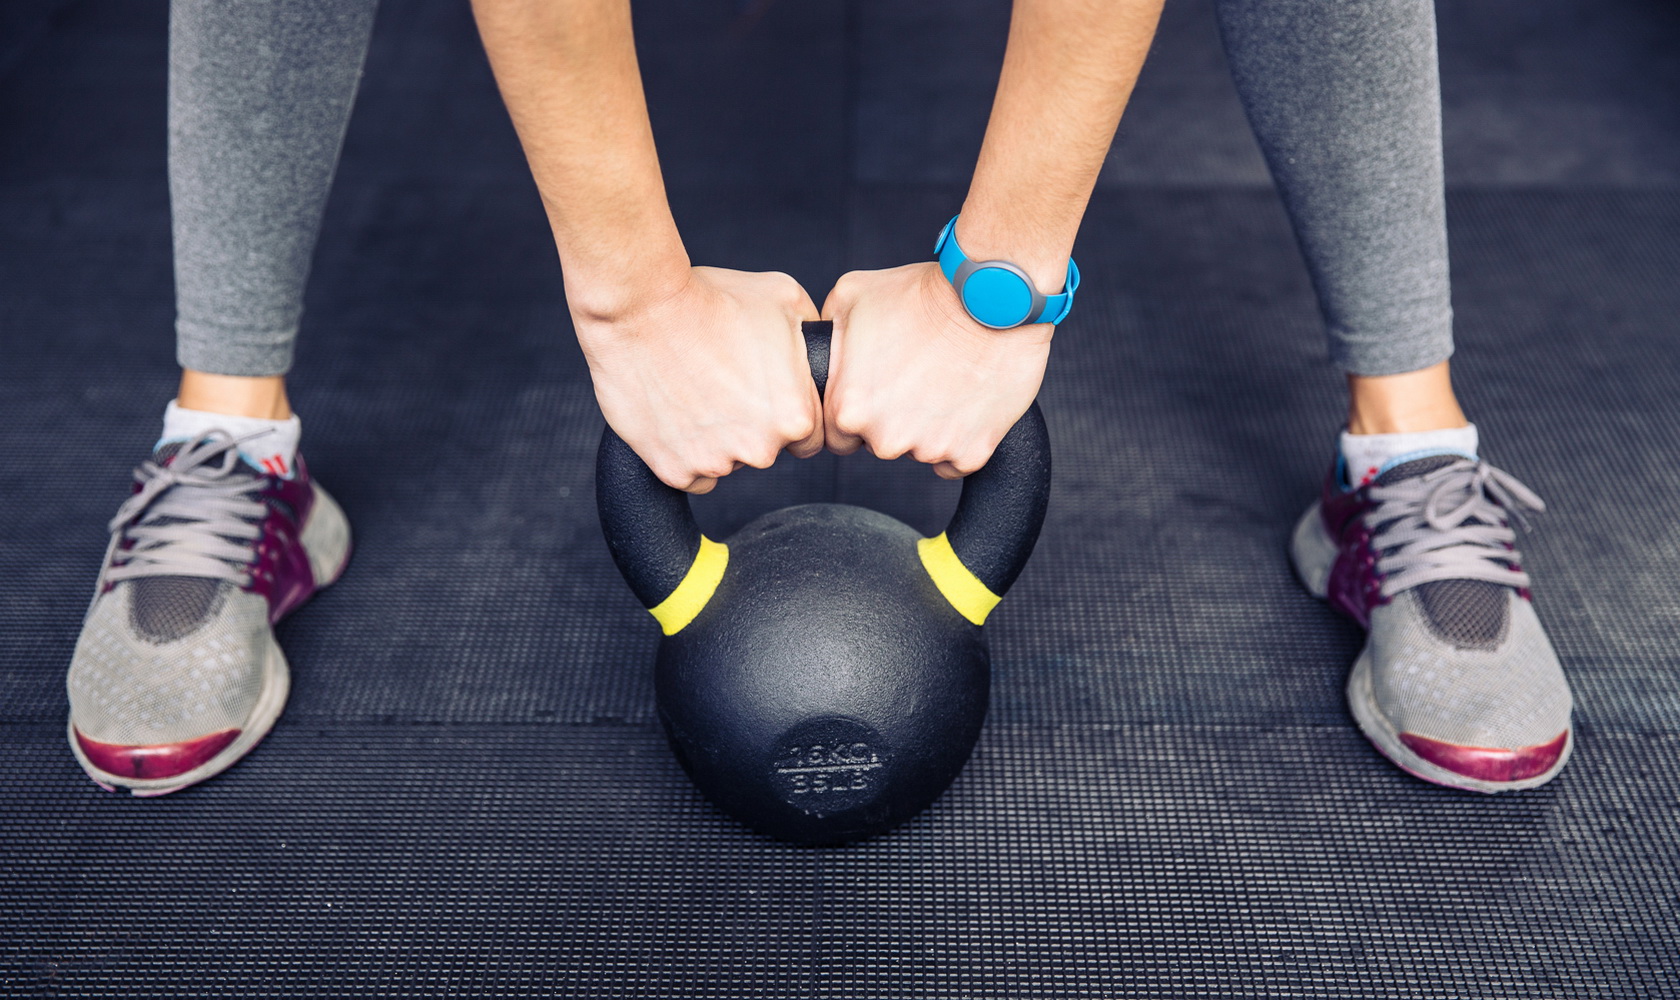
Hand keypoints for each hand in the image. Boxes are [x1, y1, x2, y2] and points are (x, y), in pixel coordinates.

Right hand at [574, 266, 822, 493]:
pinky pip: (691, 473)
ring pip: (727, 462)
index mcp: (796, 417)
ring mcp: (715, 463)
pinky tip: (677, 413)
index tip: (766, 392)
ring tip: (695, 390)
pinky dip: (684, 451)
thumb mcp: (785, 299)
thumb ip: (812, 338)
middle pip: (766, 450)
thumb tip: (818, 352)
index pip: (808, 437)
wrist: (641, 308)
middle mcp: (760, 450)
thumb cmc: (712, 299)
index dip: (787, 412)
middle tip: (726, 383)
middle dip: (753, 424)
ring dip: (717, 437)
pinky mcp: (674, 470)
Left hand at [821, 262, 1051, 478]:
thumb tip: (821, 344)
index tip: (876, 389)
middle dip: (892, 417)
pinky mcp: (971, 453)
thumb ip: (829, 332)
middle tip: (914, 377)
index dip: (857, 410)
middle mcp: (885, 438)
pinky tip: (964, 399)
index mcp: (849, 409)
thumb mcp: (852, 294)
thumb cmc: (925, 294)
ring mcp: (930, 449)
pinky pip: (956, 459)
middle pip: (880, 443)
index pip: (839, 434)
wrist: (992, 299)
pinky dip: (961, 436)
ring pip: (919, 450)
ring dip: (928, 425)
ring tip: (944, 379)